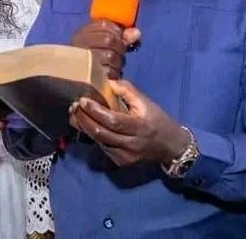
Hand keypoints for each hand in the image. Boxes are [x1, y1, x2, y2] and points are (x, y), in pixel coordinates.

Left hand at [69, 80, 188, 166]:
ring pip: (99, 142)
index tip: (83, 100)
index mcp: (139, 127)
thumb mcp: (146, 102)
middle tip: (74, 107)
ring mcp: (126, 156)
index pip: (112, 120)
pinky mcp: (122, 162)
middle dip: (84, 119)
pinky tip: (87, 126)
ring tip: (75, 115)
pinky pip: (103, 148)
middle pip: (101, 133)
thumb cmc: (158, 120)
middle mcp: (132, 144)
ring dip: (85, 128)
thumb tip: (108, 82)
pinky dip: (94, 136)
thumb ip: (127, 90)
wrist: (171, 147)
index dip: (95, 111)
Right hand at [70, 21, 140, 78]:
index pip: (104, 25)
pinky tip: (112, 74)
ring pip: (110, 55)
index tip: (120, 39)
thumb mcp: (103, 43)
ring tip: (116, 65)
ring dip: (118, 62)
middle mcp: (80, 42)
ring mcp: (82, 58)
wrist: (72, 77)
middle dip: (120, 47)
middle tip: (119, 54)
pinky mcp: (87, 74)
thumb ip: (121, 36)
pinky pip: (107, 72)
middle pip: (109, 40)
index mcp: (82, 32)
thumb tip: (137, 33)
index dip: (117, 31)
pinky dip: (114, 73)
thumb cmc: (92, 57)